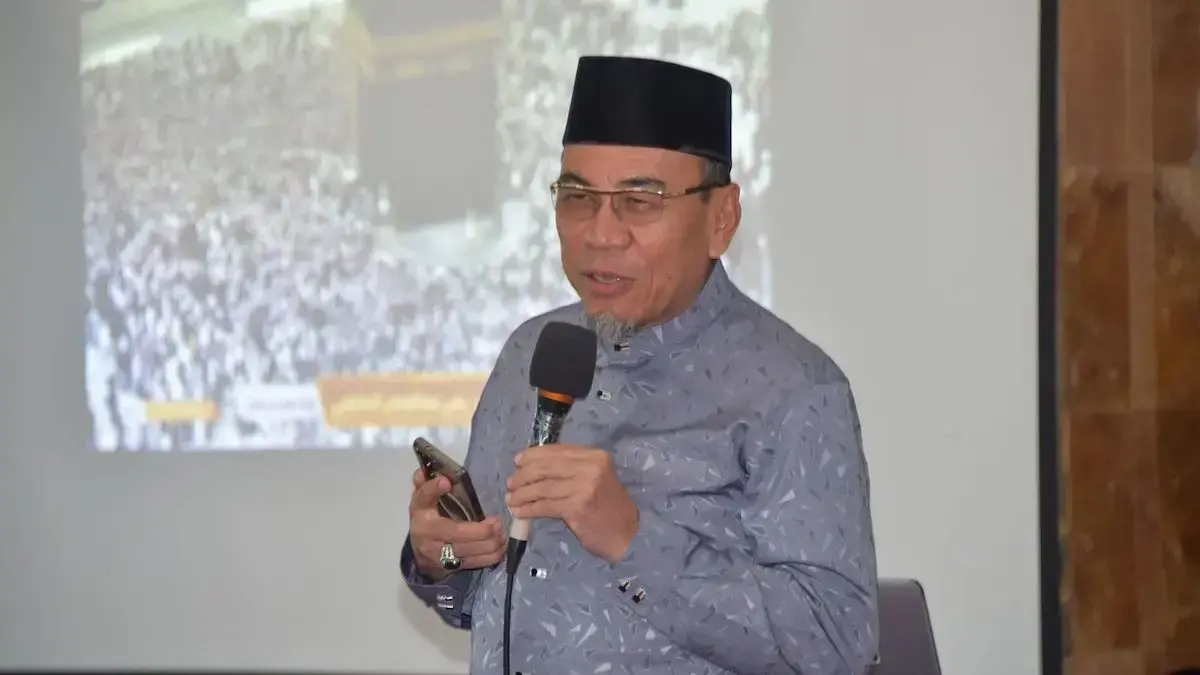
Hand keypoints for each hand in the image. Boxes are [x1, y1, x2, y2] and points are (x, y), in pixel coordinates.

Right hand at [408, 469, 506, 581]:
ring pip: (472, 551)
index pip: (424, 499)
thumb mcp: (423, 501)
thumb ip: (426, 486)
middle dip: (483, 529)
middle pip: (458, 533)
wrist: (421, 553)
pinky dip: (494, 554)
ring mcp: (441, 555)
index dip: (434, 490)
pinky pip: (479, 562)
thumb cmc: (427, 519)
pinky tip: (500, 544)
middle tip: (497, 522)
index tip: (446, 482)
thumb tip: (424, 470)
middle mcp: (429, 535)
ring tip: (501, 532)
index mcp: (421, 514)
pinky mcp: (455, 567)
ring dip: (492, 541)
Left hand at [505, 445, 638, 563]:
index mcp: (594, 456)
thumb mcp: (594, 479)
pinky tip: (519, 512)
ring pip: (542, 487)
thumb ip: (570, 470)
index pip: (556, 450)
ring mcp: (584, 487)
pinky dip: (529, 509)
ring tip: (510, 499)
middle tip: (510, 484)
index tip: (517, 461)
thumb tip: (533, 467)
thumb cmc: (608, 507)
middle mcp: (590, 467)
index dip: (533, 455)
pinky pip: (545, 506)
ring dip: (522, 494)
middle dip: (523, 475)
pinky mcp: (577, 507)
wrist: (627, 534)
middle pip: (546, 467)